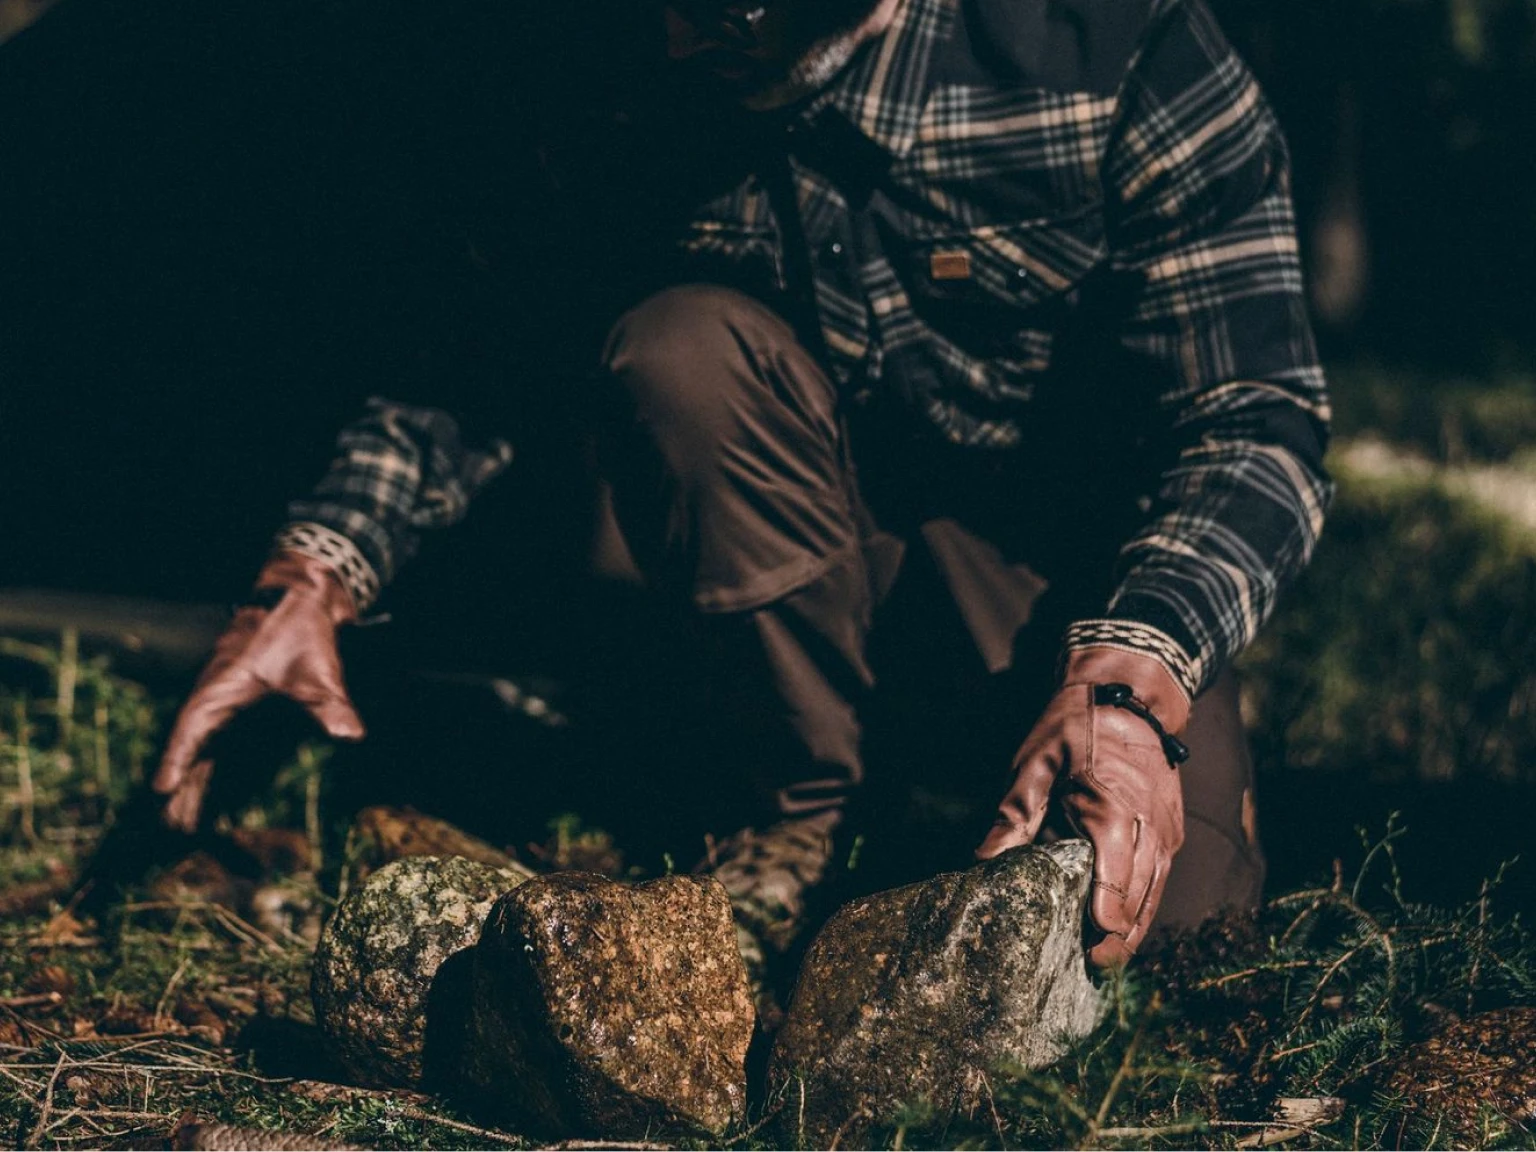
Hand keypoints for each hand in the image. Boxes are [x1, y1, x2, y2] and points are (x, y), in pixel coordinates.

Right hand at [152, 552, 364, 831]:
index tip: (161, 788)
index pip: (193, 729)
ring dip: (197, 788)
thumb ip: (329, 704)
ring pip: (207, 755)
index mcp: (222, 688)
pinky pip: (225, 752)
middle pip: (195, 752)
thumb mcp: (317, 668)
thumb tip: (349, 735)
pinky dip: (217, 777)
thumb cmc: (300, 630)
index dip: (177, 759)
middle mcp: (219, 702)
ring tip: (182, 828)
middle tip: (172, 829)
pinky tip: (213, 803)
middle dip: (183, 790)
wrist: (301, 600)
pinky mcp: (246, 714)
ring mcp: (230, 709)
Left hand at [976, 647, 1189, 966]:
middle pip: (1140, 897)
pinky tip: (1125, 925)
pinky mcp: (1171, 829)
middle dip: (1121, 936)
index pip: (1116, 879)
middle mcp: (1149, 826)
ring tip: (1109, 958)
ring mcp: (1166, 829)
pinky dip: (1145, 902)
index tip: (1092, 952)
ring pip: (1156, 892)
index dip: (1106, 920)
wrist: (1130, 694)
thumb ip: (1013, 815)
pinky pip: (1161, 875)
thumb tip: (981, 861)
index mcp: (1113, 810)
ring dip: (1136, 926)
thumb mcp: (1035, 764)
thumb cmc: (1075, 726)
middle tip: (1093, 967)